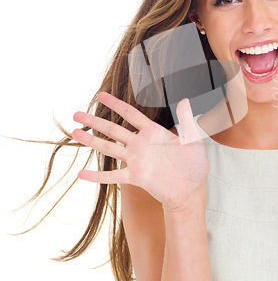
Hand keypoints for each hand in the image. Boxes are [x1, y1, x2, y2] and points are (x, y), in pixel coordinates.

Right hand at [72, 93, 209, 212]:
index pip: (131, 115)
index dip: (116, 105)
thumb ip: (187, 121)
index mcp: (154, 133)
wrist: (192, 190)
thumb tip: (185, 100)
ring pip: (109, 149)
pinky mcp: (135, 177)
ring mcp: (136, 161)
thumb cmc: (194, 165)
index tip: (101, 95)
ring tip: (74, 133)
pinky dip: (97, 176)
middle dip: (95, 121)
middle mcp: (141, 145)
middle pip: (113, 130)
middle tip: (76, 114)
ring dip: (91, 141)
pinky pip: (113, 176)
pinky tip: (81, 174)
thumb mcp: (194, 140)